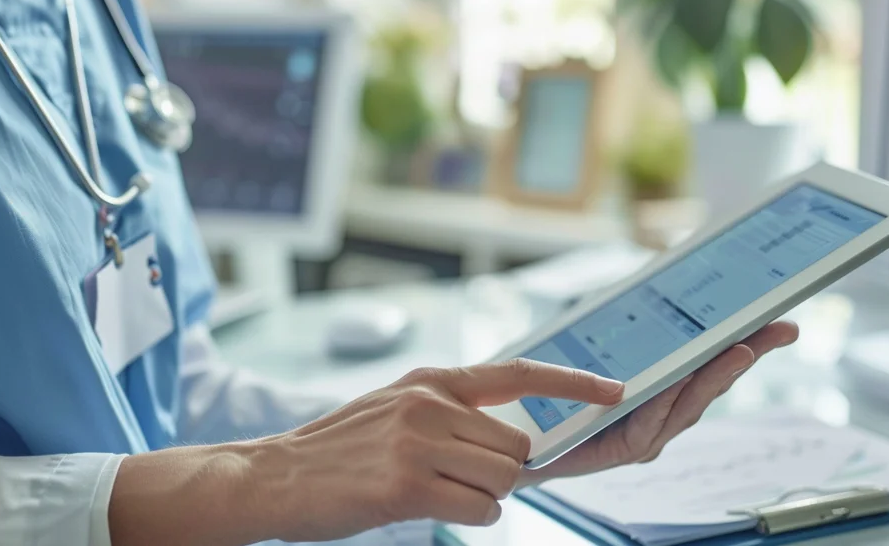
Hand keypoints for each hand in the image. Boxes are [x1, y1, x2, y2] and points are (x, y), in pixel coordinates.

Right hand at [249, 360, 625, 541]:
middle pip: (517, 446)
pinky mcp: (406, 486)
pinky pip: (479, 510)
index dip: (573, 383)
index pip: (519, 373)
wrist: (273, 475)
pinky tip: (428, 505)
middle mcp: (429, 403)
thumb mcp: (396, 405)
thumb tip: (512, 436)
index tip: (614, 391)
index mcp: (432, 379)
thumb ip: (449, 409)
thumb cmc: (340, 447)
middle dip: (503, 471)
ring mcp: (418, 443)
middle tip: (462, 478)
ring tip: (438, 490)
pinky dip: (468, 515)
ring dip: (484, 496)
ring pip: (503, 479)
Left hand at [520, 321, 797, 485]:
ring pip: (688, 405)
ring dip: (715, 378)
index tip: (777, 318)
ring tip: (740, 350)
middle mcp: (663, 416)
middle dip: (748, 354)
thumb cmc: (560, 389)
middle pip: (712, 383)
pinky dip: (666, 402)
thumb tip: (661, 280)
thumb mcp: (598, 345)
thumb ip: (632, 325)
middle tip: (780, 329)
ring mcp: (647, 436)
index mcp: (664, 392)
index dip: (746, 342)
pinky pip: (648, 424)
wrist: (519, 435)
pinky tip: (680, 380)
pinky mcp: (622, 451)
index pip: (711, 363)